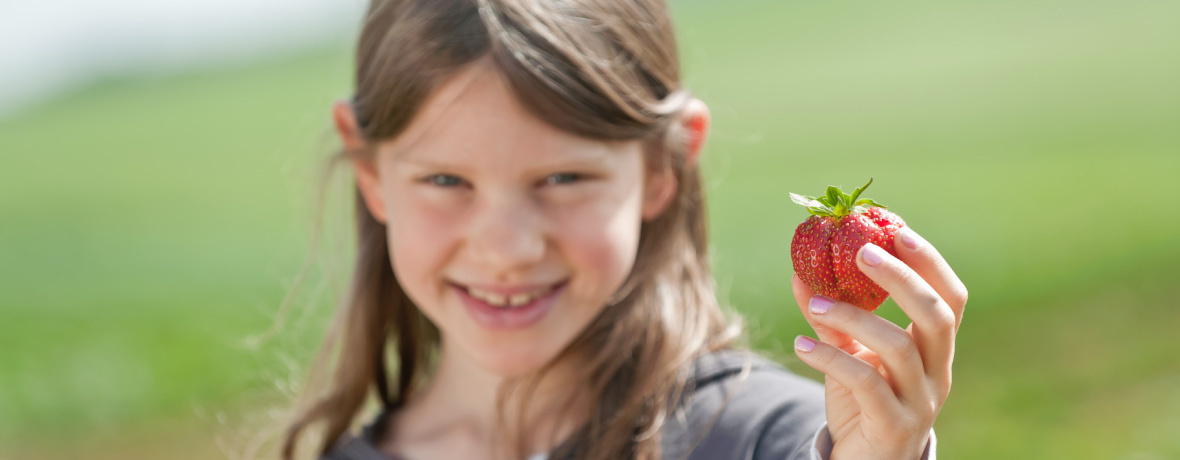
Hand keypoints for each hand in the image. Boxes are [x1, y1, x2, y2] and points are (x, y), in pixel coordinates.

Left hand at [791, 226, 966, 459]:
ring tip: (815, 304)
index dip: (929, 262)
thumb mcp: (848, 355)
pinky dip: (831, 358)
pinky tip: (801, 345)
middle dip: (901, 278)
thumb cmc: (862, 406)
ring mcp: (920, 401)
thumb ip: (831, 318)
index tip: (898, 229)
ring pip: (898, 347)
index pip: (950, 298)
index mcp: (935, 350)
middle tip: (861, 251)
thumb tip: (801, 272)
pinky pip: (866, 383)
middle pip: (935, 316)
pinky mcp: (894, 426)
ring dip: (853, 317)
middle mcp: (937, 373)